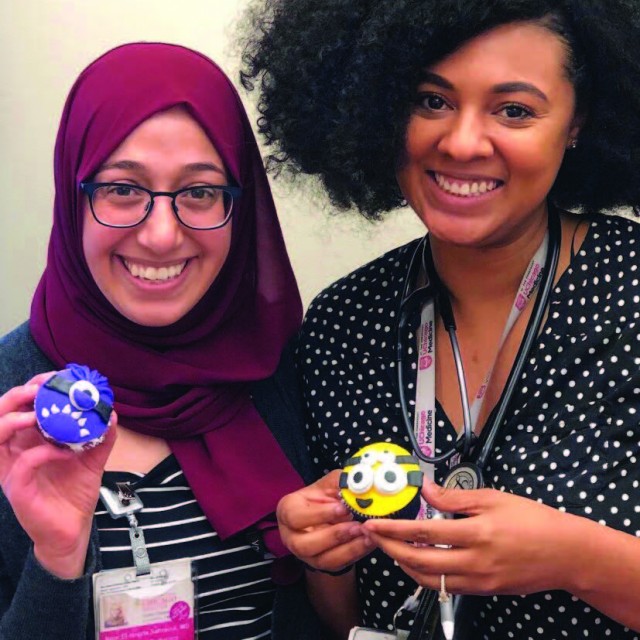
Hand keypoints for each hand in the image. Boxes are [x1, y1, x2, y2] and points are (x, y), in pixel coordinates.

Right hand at [0, 373, 116, 578]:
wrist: (72, 529)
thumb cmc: (75, 491)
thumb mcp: (93, 458)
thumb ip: (101, 436)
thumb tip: (111, 412)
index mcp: (29, 439)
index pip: (21, 406)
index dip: (33, 388)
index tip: (55, 377)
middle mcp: (16, 451)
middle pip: (0, 414)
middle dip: (17, 396)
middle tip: (40, 388)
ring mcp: (12, 469)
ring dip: (15, 419)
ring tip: (39, 415)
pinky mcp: (17, 489)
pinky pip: (22, 465)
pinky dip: (42, 453)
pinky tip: (64, 452)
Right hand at [276, 470, 373, 571]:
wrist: (328, 513)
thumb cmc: (325, 496)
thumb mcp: (330, 484)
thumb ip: (340, 483)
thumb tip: (358, 483)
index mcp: (288, 510)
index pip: (295, 516)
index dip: (319, 514)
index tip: (343, 507)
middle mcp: (291, 536)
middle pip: (304, 545)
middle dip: (333, 536)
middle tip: (358, 526)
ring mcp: (305, 554)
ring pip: (322, 560)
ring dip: (347, 549)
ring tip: (368, 535)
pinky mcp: (322, 564)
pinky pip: (337, 565)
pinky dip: (355, 554)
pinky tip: (369, 542)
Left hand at [363, 479, 584, 595]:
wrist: (566, 553)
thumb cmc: (532, 519)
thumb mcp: (493, 498)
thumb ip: (455, 495)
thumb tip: (426, 487)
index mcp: (476, 533)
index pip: (423, 532)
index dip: (394, 528)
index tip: (374, 522)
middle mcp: (474, 562)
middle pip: (419, 560)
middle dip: (390, 548)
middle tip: (373, 536)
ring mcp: (478, 581)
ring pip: (429, 580)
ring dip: (404, 564)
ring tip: (390, 547)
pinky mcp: (483, 591)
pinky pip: (445, 586)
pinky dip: (425, 575)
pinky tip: (417, 560)